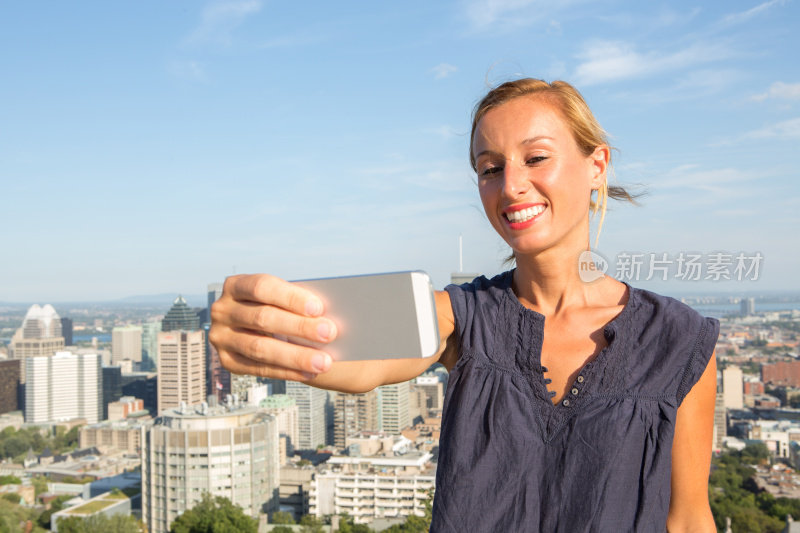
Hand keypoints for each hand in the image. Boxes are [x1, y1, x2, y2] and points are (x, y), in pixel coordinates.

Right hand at [209, 274, 336, 381]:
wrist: (258, 328)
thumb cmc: (278, 307)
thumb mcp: (281, 298)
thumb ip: (297, 303)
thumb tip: (328, 315)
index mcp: (236, 285)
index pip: (261, 287)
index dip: (290, 297)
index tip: (319, 307)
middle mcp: (223, 310)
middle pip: (262, 318)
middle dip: (299, 327)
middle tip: (330, 333)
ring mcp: (221, 337)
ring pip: (259, 348)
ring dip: (295, 356)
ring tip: (324, 362)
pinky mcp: (228, 362)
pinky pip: (258, 369)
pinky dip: (287, 371)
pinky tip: (309, 373)